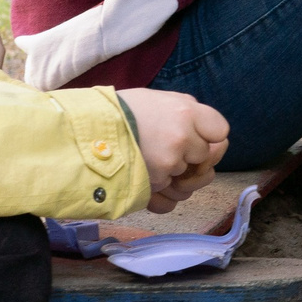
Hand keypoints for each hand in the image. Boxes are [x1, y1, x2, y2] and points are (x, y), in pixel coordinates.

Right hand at [119, 88, 230, 212]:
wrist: (80, 131)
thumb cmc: (119, 111)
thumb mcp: (158, 99)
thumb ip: (187, 112)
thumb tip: (209, 134)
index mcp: (186, 111)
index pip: (220, 132)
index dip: (210, 137)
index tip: (198, 137)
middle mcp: (182, 138)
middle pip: (204, 158)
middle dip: (189, 157)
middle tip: (166, 149)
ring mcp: (168, 164)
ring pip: (187, 182)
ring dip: (173, 178)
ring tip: (150, 163)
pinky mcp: (152, 186)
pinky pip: (169, 202)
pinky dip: (160, 197)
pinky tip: (145, 181)